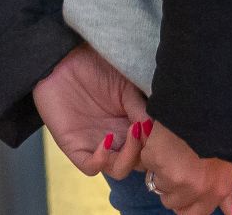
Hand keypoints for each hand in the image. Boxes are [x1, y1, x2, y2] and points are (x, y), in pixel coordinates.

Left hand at [32, 45, 149, 178]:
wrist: (63, 61)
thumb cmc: (96, 68)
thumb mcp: (127, 87)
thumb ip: (142, 109)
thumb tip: (157, 130)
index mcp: (133, 125)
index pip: (152, 147)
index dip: (161, 145)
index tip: (168, 130)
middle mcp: (118, 139)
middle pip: (140, 163)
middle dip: (149, 154)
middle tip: (151, 133)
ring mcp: (98, 145)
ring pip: (119, 169)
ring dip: (130, 156)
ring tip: (134, 131)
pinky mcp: (76, 148)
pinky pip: (91, 167)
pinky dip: (102, 159)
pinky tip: (107, 139)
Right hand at [139, 120, 231, 214]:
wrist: (209, 100)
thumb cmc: (224, 131)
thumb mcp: (231, 165)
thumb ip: (227, 193)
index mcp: (215, 191)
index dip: (186, 202)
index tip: (185, 187)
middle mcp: (195, 189)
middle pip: (171, 202)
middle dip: (172, 187)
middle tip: (181, 163)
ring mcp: (172, 176)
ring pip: (157, 184)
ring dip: (162, 170)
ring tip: (174, 148)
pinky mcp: (155, 159)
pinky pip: (148, 162)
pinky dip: (153, 151)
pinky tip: (166, 138)